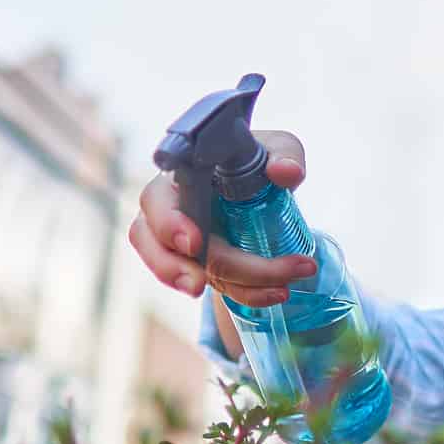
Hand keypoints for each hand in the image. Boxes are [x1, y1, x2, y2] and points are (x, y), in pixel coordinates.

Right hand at [128, 129, 316, 307]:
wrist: (263, 186)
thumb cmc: (257, 161)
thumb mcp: (276, 149)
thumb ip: (284, 154)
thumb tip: (286, 172)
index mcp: (178, 178)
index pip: (158, 201)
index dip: (168, 224)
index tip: (192, 242)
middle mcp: (170, 212)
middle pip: (158, 246)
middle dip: (179, 270)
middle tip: (200, 285)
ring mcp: (182, 245)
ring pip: (181, 273)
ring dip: (225, 288)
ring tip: (265, 294)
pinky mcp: (203, 266)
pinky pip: (216, 284)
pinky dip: (247, 293)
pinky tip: (275, 293)